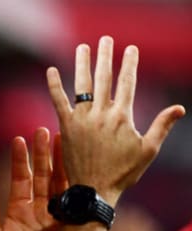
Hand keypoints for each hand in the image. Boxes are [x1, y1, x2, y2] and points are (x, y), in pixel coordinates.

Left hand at [0, 128, 67, 230]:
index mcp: (19, 213)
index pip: (21, 180)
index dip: (20, 160)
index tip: (19, 139)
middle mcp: (39, 212)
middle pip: (42, 176)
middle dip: (43, 154)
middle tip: (44, 130)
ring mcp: (58, 218)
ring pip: (60, 183)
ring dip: (61, 162)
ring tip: (62, 138)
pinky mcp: (73, 226)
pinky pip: (76, 200)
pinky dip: (77, 182)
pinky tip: (79, 164)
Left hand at [48, 35, 184, 204]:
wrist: (94, 190)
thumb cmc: (122, 173)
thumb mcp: (147, 150)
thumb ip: (161, 126)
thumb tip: (179, 108)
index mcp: (123, 117)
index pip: (127, 83)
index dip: (129, 65)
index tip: (130, 49)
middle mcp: (102, 114)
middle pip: (105, 79)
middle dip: (106, 57)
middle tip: (106, 40)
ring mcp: (82, 119)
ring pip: (83, 86)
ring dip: (82, 64)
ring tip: (83, 48)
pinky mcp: (66, 127)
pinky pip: (58, 102)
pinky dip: (54, 86)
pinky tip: (50, 71)